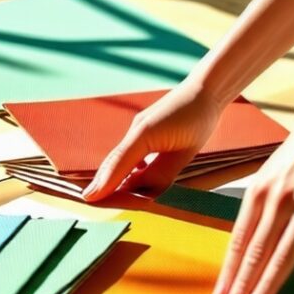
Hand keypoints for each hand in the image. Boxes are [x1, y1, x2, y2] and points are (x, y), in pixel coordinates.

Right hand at [82, 83, 223, 200]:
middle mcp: (136, 131)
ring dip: (114, 178)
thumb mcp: (185, 151)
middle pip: (114, 162)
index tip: (89, 198)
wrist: (205, 92)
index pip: (120, 164)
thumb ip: (161, 173)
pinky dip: (127, 169)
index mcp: (144, 134)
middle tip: (90, 201)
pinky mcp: (144, 133)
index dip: (104, 183)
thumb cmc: (197, 119)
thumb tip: (142, 192)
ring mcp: (138, 131)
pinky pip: (130, 155)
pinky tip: (132, 181)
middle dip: (103, 183)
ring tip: (106, 197)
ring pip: (120, 160)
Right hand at [212, 123, 293, 293]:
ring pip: (242, 242)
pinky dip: (233, 251)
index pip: (281, 259)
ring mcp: (264, 195)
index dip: (266, 289)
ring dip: (231, 273)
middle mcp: (281, 204)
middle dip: (242, 288)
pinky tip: (227, 268)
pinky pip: (240, 225)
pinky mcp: (254, 188)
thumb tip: (291, 256)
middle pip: (257, 255)